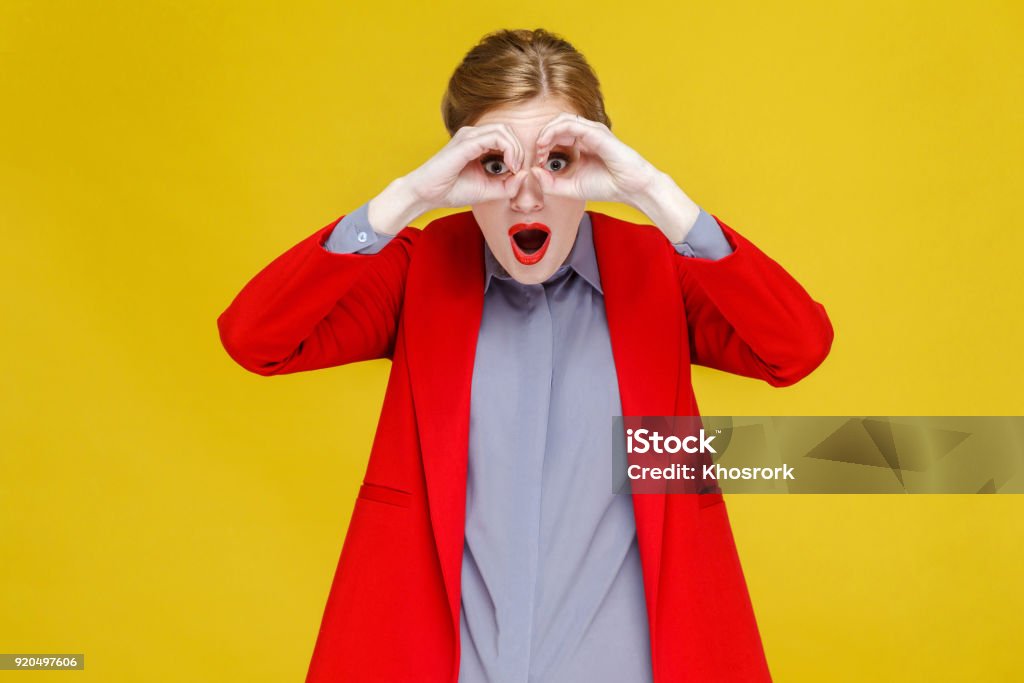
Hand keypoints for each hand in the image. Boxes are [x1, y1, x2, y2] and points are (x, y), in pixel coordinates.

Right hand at [402, 123, 529, 209]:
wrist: (426, 195)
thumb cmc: (452, 191)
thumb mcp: (488, 190)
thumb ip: (508, 185)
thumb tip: (525, 174)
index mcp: (477, 143)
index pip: (506, 137)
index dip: (518, 153)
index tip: (516, 173)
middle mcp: (473, 135)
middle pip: (507, 130)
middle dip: (519, 149)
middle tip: (517, 170)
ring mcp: (469, 136)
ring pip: (503, 130)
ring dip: (515, 149)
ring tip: (513, 167)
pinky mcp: (466, 142)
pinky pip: (495, 137)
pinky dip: (508, 150)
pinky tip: (508, 165)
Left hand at [530, 113, 662, 205]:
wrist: (631, 188)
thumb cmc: (606, 186)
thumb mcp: (570, 188)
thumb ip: (550, 183)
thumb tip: (532, 171)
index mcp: (581, 145)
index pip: (555, 135)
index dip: (542, 145)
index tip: (537, 163)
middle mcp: (585, 135)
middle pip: (556, 124)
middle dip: (542, 137)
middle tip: (536, 155)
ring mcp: (591, 132)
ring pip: (561, 120)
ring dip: (545, 132)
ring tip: (539, 149)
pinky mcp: (596, 133)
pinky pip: (570, 125)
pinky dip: (553, 132)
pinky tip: (545, 145)